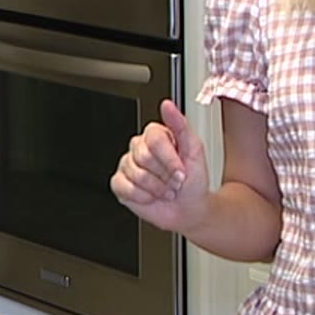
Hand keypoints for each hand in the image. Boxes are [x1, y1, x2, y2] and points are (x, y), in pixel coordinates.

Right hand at [110, 99, 208, 234]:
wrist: (189, 209)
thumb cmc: (193, 181)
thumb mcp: (195, 150)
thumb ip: (181, 125)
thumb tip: (167, 105)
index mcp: (157, 136)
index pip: (154, 138)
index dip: (169, 158)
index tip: (181, 170)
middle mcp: (139, 148)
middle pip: (144, 157)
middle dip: (164, 175)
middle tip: (174, 181)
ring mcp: (128, 165)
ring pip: (136, 175)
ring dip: (157, 188)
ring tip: (165, 189)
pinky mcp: (120, 184)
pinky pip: (125, 188)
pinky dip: (143, 196)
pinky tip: (151, 195)